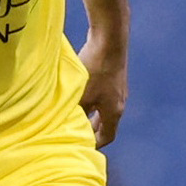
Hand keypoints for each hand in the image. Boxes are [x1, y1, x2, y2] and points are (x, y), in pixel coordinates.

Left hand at [78, 31, 127, 146]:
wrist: (110, 39)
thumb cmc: (96, 69)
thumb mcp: (81, 95)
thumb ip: (75, 112)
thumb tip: (66, 123)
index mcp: (114, 111)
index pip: (107, 136)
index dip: (95, 144)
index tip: (82, 146)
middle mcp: (119, 102)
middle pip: (106, 123)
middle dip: (91, 129)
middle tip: (74, 132)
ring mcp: (118, 88)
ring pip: (104, 108)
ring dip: (90, 114)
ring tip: (74, 115)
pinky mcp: (113, 76)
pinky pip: (103, 95)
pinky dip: (92, 101)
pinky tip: (79, 95)